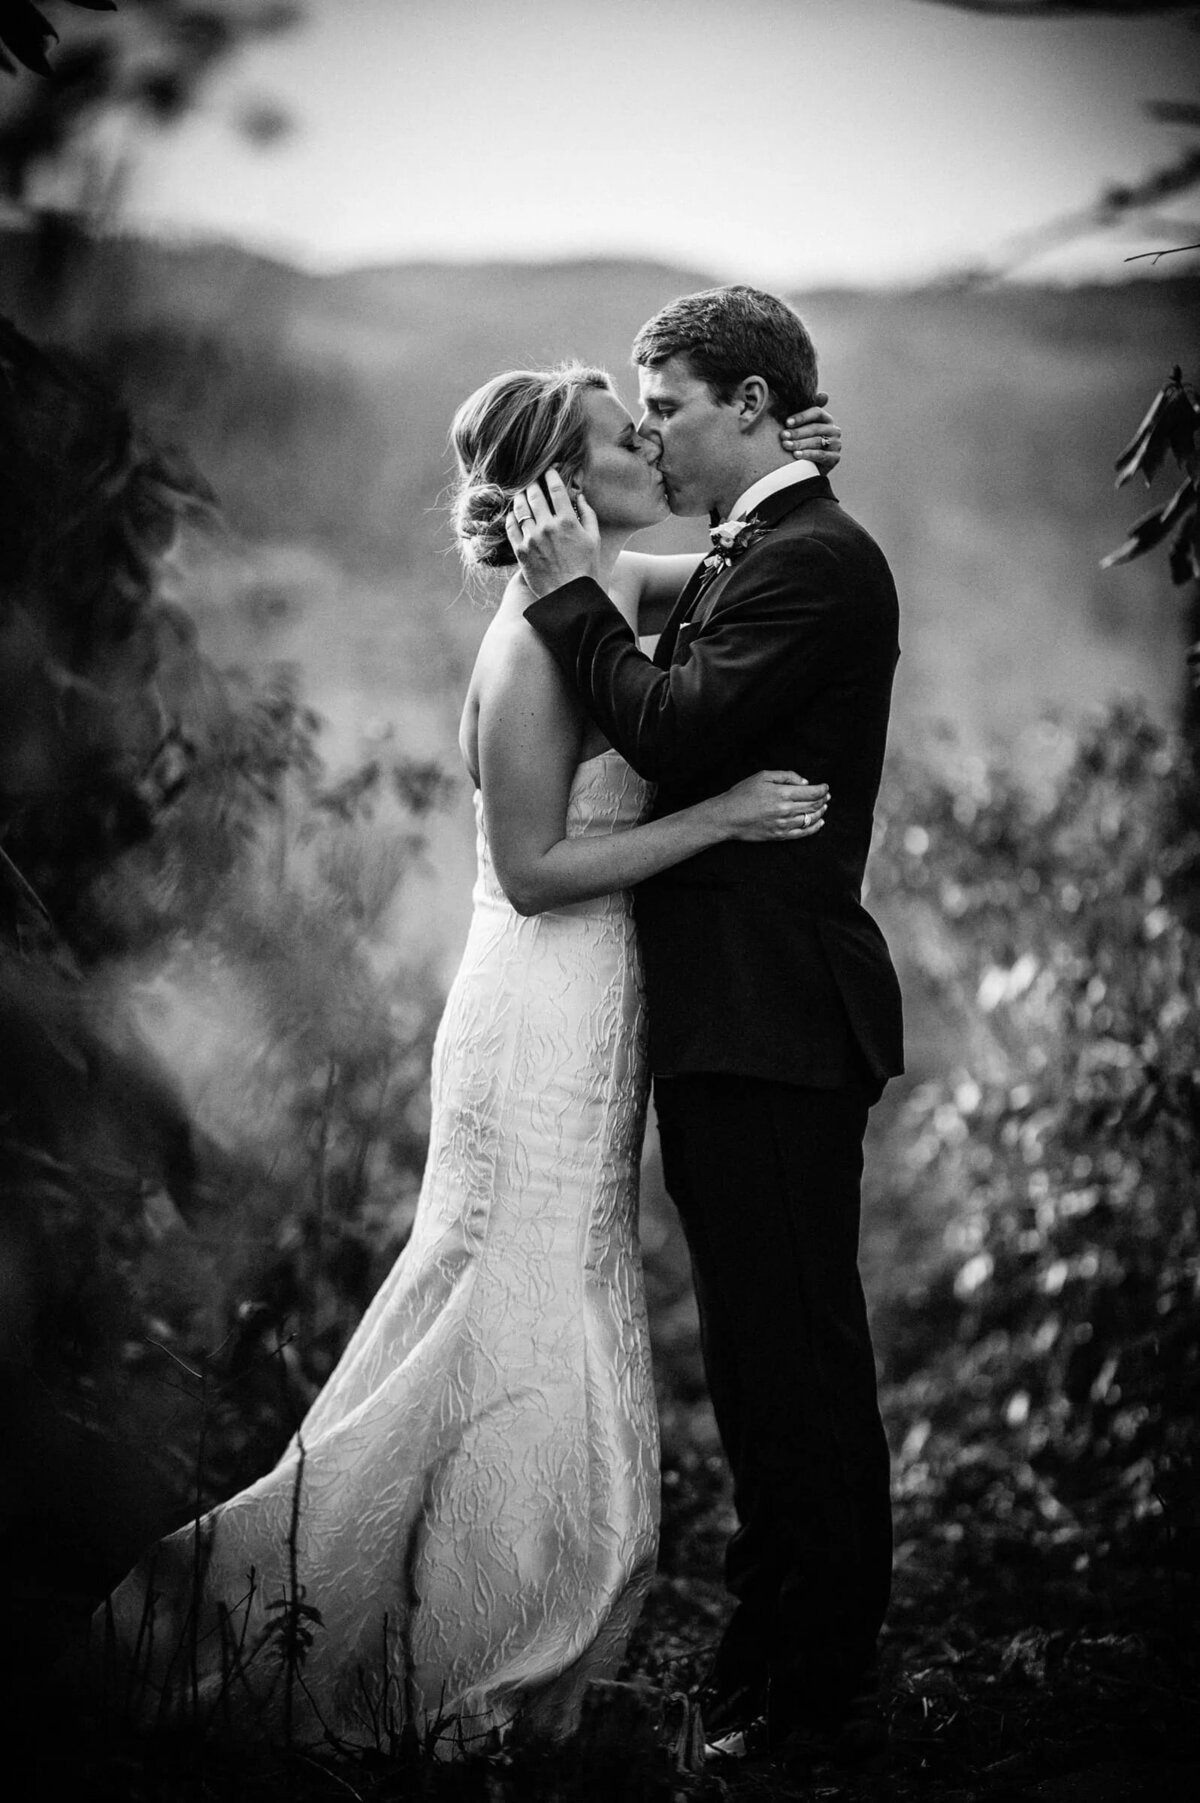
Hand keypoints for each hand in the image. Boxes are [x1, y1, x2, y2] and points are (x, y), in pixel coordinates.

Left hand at [505, 467, 601, 596]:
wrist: (569, 596)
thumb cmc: (586, 568)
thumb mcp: (594, 539)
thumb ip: (588, 515)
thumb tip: (580, 496)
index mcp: (568, 521)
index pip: (556, 489)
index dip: (551, 476)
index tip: (549, 471)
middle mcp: (547, 526)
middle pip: (534, 495)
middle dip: (532, 483)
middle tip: (532, 479)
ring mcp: (532, 538)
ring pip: (520, 508)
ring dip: (520, 497)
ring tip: (521, 494)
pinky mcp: (520, 551)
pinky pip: (511, 527)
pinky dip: (511, 517)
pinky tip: (514, 514)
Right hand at [707, 770, 828, 842]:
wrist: (727, 816)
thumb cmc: (742, 794)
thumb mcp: (762, 777)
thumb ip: (786, 776)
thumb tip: (805, 782)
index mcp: (783, 793)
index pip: (812, 792)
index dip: (822, 789)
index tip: (826, 787)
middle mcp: (786, 810)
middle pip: (813, 805)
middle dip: (823, 799)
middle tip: (827, 796)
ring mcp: (784, 824)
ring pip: (811, 818)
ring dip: (821, 812)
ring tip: (824, 806)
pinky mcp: (780, 835)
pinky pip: (803, 833)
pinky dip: (814, 827)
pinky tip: (820, 822)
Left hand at [779, 393, 840, 470]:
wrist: (809, 469)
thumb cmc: (802, 445)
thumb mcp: (800, 430)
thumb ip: (801, 415)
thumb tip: (821, 395)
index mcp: (826, 419)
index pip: (816, 412)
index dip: (801, 417)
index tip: (786, 423)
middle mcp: (834, 430)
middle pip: (815, 428)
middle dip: (797, 432)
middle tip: (782, 436)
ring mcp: (836, 444)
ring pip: (817, 441)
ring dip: (800, 443)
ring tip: (786, 445)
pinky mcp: (835, 458)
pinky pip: (821, 455)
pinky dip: (808, 454)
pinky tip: (796, 455)